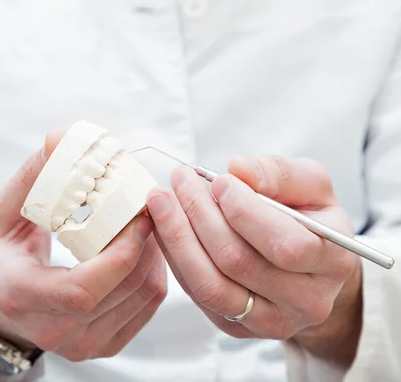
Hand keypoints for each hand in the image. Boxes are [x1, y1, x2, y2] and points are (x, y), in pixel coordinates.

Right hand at [0, 131, 166, 365]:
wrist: (1, 302)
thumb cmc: (3, 251)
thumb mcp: (5, 208)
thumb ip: (35, 174)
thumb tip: (63, 136)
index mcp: (19, 296)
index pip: (81, 290)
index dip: (119, 253)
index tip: (138, 215)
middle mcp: (51, 331)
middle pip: (120, 289)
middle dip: (144, 243)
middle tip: (148, 206)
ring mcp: (81, 344)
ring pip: (142, 297)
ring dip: (155, 253)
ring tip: (147, 221)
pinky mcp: (104, 345)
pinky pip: (148, 307)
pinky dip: (155, 271)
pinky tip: (143, 247)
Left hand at [146, 156, 361, 366]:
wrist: (307, 267)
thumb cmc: (307, 218)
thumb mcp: (310, 185)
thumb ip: (279, 173)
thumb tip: (239, 169)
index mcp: (333, 261)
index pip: (286, 245)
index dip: (245, 211)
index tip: (218, 180)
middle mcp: (306, 302)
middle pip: (238, 263)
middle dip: (201, 214)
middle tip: (180, 179)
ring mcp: (270, 321)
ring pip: (210, 284)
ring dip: (178, 237)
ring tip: (162, 200)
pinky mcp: (237, 328)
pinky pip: (196, 294)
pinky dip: (175, 257)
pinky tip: (165, 226)